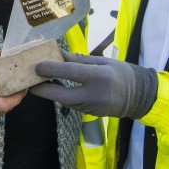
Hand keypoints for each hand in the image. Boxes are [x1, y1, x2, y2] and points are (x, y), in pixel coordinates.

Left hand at [30, 51, 157, 118]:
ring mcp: (91, 107)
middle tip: (29, 82)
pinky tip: (54, 88)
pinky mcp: (89, 114)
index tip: (36, 65)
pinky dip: (61, 96)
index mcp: (98, 77)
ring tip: (38, 82)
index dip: (50, 68)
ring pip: (64, 101)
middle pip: (60, 95)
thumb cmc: (121, 73)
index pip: (69, 72)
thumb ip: (79, 60)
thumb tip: (58, 54)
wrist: (138, 97)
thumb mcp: (102, 61)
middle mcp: (93, 94)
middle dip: (42, 89)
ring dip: (50, 93)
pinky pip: (72, 104)